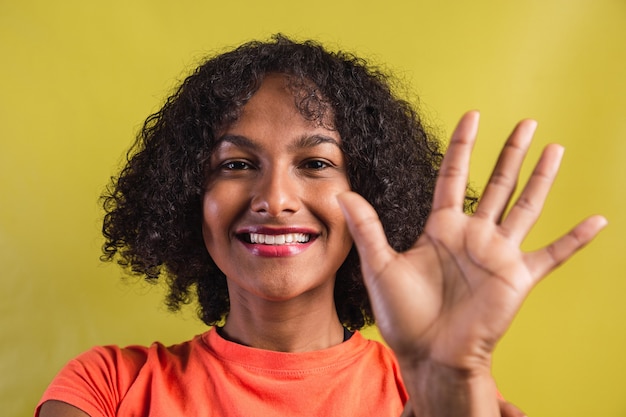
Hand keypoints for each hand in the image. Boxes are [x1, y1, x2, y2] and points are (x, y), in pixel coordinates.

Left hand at [338, 111, 605, 414]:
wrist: (427, 354)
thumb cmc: (402, 315)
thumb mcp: (380, 266)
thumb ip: (367, 228)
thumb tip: (342, 194)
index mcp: (440, 227)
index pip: (454, 176)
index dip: (462, 146)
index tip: (472, 116)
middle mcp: (472, 235)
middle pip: (497, 182)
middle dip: (511, 152)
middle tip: (526, 122)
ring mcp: (497, 254)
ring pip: (526, 205)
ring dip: (542, 178)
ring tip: (555, 148)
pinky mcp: (518, 277)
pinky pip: (553, 254)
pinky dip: (576, 239)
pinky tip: (598, 220)